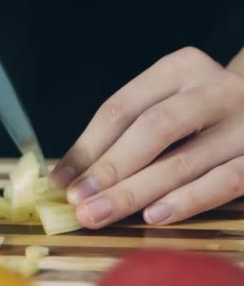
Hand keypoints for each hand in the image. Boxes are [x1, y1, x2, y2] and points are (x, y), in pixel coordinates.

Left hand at [50, 47, 243, 228]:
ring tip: (99, 214)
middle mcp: (213, 90)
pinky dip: (186, 201)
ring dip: (134, 193)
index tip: (61, 178)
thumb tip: (73, 172)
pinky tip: (153, 216)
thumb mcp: (166, 100)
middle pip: (151, 131)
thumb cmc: (200, 110)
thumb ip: (126, 129)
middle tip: (77, 200)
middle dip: (108, 169)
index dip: (87, 146)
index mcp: (180, 68)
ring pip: (182, 162)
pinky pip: (223, 183)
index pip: (121, 108)